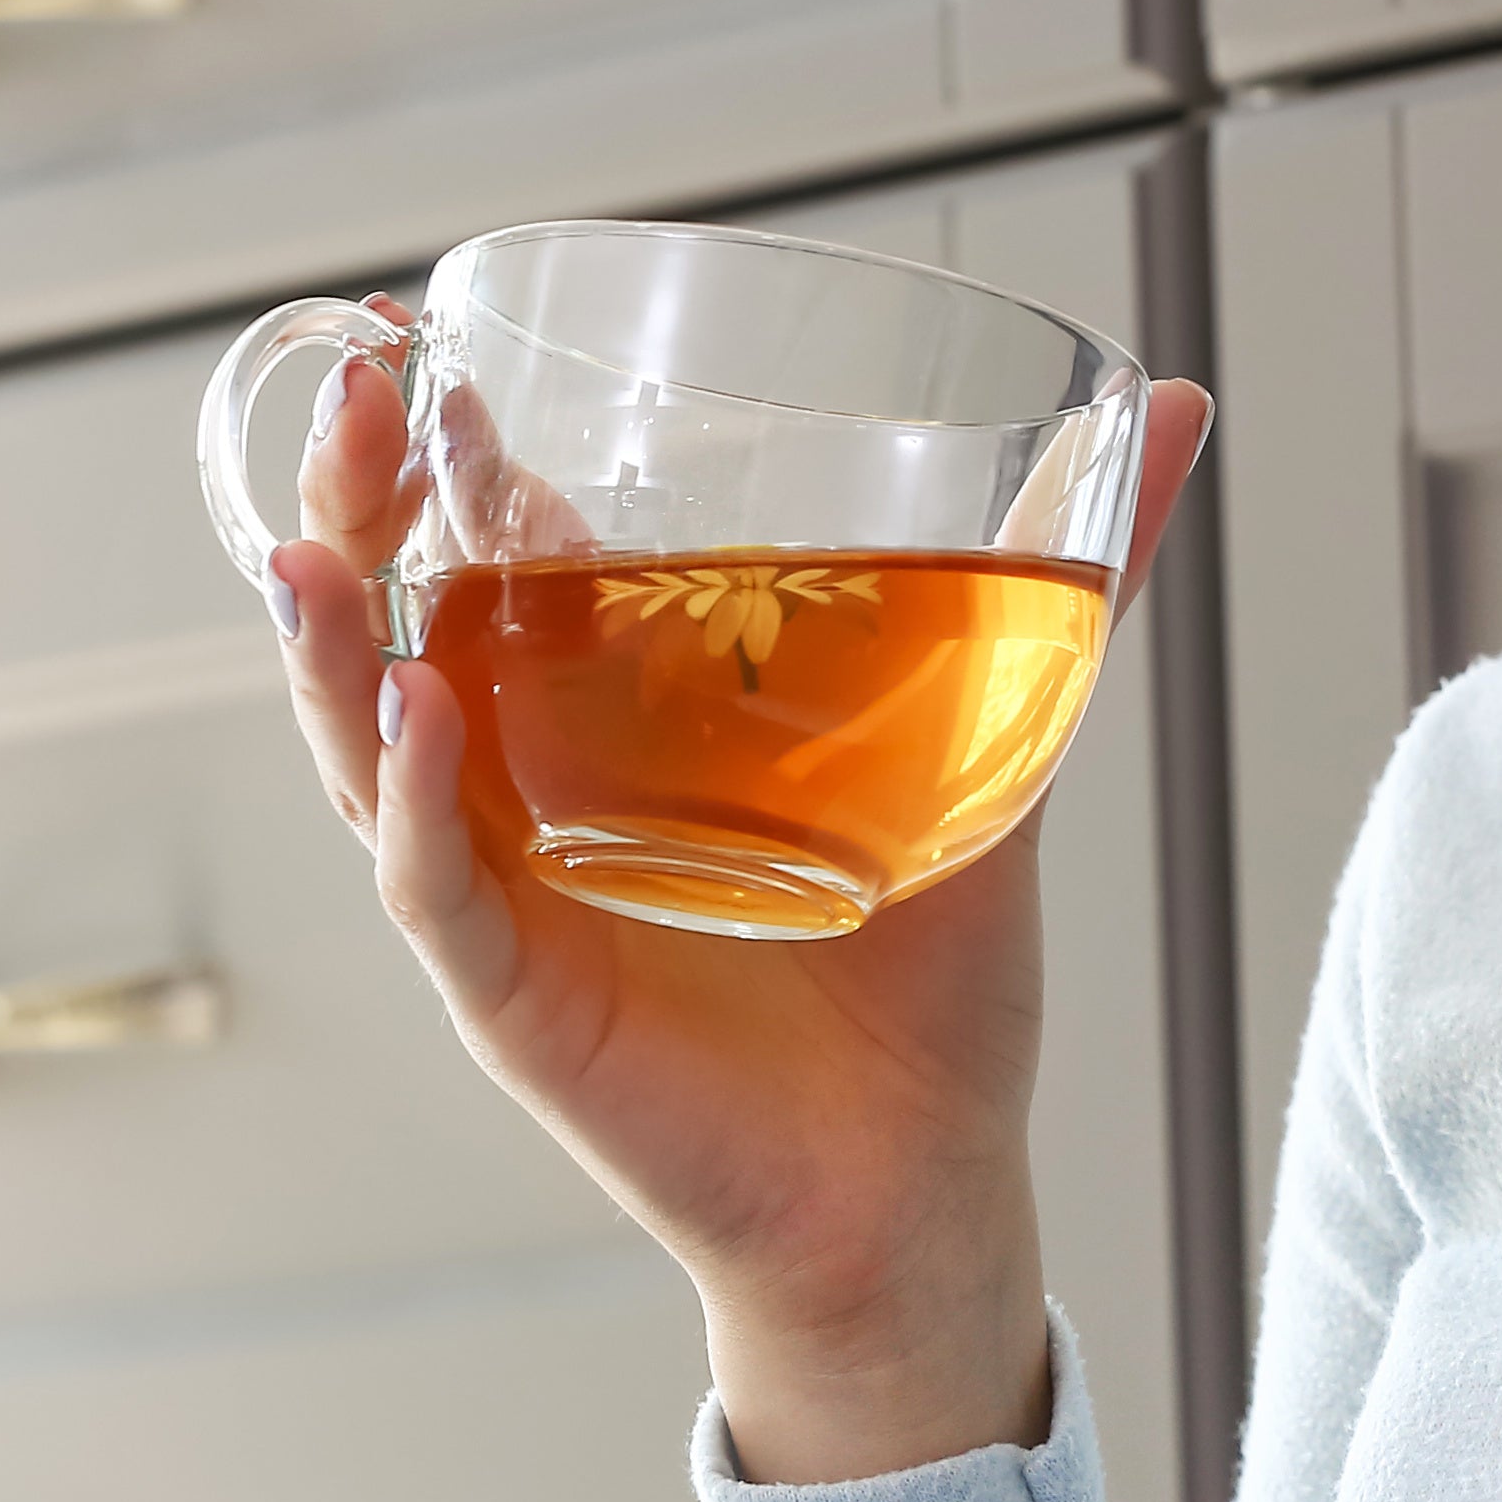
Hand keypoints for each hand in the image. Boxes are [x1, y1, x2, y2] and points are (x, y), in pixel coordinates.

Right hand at [268, 332, 1216, 1484]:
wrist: (930, 1173)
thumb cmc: (931, 970)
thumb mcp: (1000, 733)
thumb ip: (1069, 575)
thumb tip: (1185, 403)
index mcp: (608, 724)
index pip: (486, 560)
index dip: (435, 454)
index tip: (417, 329)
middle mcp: (533, 798)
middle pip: (391, 629)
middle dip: (352, 505)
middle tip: (360, 381)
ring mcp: (514, 900)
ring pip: (377, 753)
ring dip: (332, 643)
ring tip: (316, 543)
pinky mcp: (525, 1006)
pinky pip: (442, 894)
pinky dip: (421, 803)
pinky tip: (413, 710)